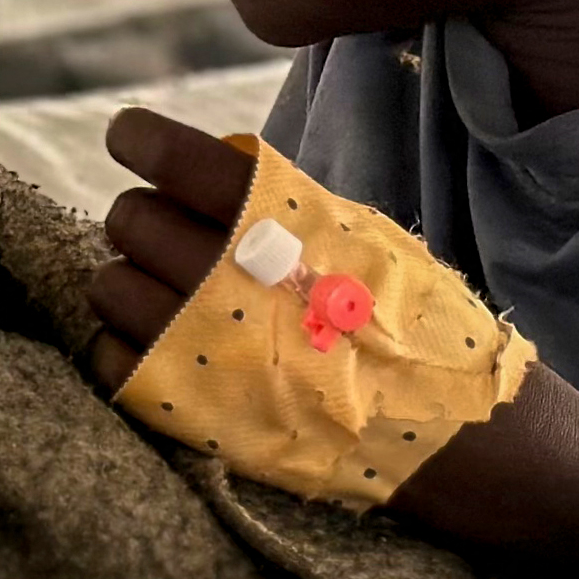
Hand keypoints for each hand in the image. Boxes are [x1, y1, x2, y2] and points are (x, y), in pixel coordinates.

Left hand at [87, 107, 578, 578]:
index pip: (179, 159)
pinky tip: (150, 349)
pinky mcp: (201, 418)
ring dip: (123, 282)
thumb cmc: (429, 333)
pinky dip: (119, 349)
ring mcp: (213, 353)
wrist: (470, 442)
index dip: (140, 137)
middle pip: (133, 220)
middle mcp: (238, 281)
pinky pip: (112, 364)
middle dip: (138, 217)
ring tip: (156, 292)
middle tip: (158, 230)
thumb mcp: (373, 242)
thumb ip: (293, 209)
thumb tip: (217, 169)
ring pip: (108, 287)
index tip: (129, 136)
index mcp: (286, 225)